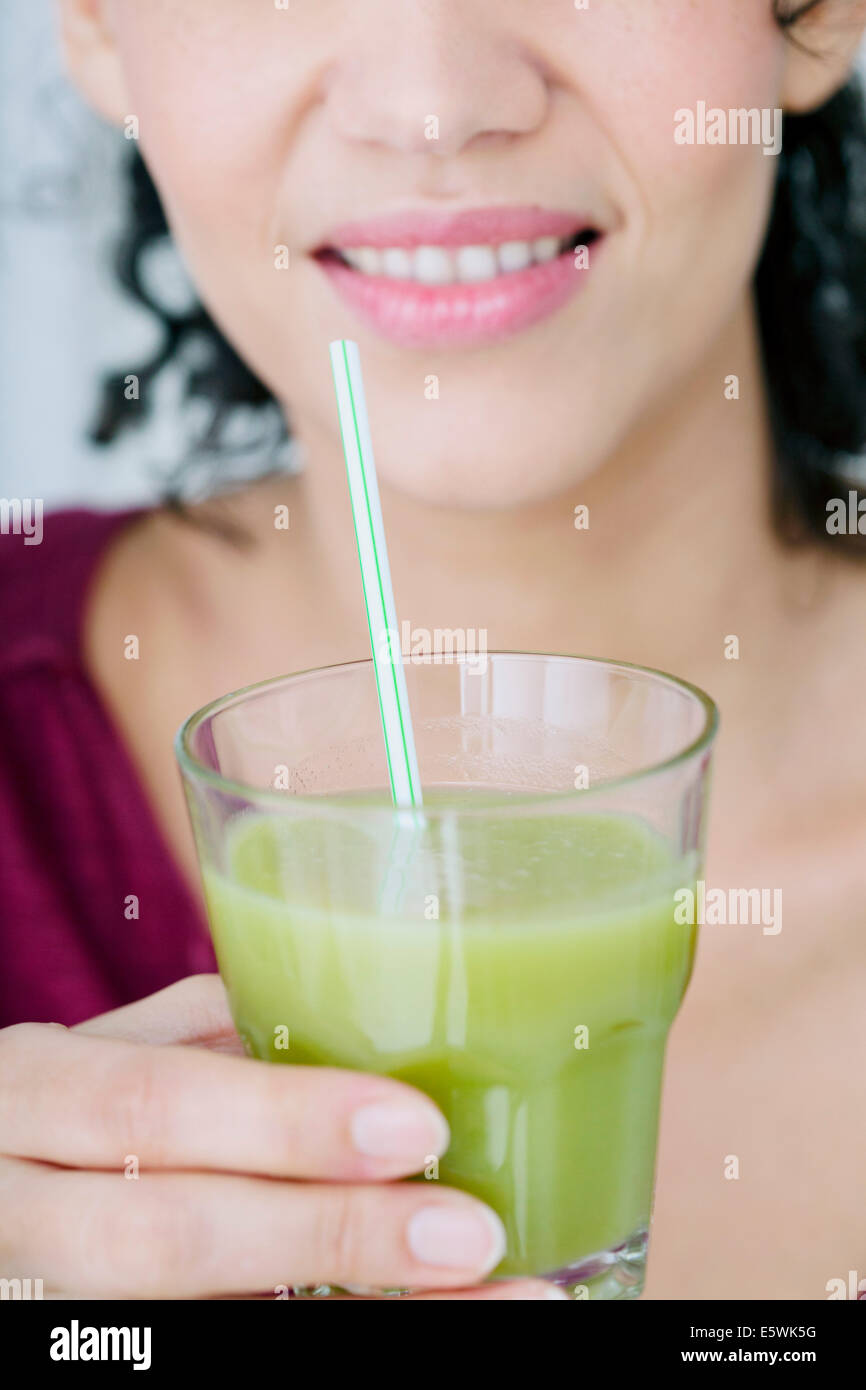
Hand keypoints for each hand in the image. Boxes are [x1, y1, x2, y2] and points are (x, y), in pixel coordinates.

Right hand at [0, 975, 562, 1298]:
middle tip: (468, 1231)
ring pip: (194, 1324)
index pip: (149, 1106)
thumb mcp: (100, 1052)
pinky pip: (203, 1350)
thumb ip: (204, 1038)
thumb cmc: (55, 1106)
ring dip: (361, 1319)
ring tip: (493, 1302)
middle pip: (172, 1235)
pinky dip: (319, 1341)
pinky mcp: (86, 1354)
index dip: (282, 1122)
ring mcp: (42, 1306)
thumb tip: (360, 1030)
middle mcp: (19, 1211)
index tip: (416, 1127)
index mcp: (28, 1095)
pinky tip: (415, 1324)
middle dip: (331, 1235)